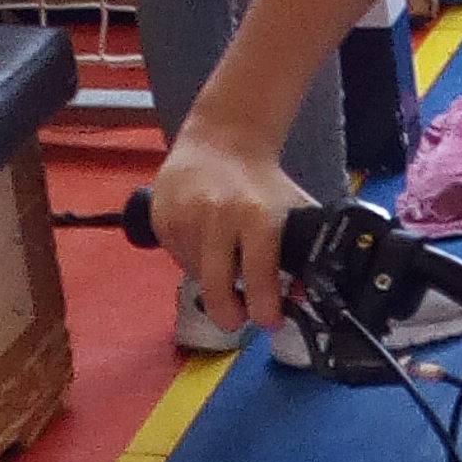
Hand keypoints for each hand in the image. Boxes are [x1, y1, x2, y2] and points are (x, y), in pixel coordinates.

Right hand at [150, 115, 314, 329]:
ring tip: (224, 258)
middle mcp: (217, 215)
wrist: (220, 140)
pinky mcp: (161, 216)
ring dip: (211, 278)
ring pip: (195, 274)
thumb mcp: (290, 210)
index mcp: (257, 215)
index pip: (259, 274)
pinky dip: (190, 258)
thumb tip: (301, 296)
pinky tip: (203, 240)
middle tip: (237, 319)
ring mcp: (184, 216)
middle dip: (227, 314)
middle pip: (216, 286)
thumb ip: (300, 250)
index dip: (264, 308)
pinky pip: (175, 257)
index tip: (269, 321)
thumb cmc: (261, 182)